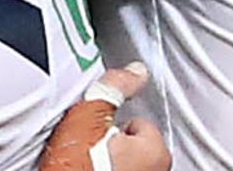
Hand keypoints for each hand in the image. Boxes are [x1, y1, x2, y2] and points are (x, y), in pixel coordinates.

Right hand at [39, 62, 169, 170]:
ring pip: (125, 165)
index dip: (113, 122)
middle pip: (134, 146)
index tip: (98, 127)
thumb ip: (116, 88)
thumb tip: (135, 71)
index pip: (139, 123)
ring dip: (108, 161)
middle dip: (114, 144)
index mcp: (155, 152)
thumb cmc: (77, 166)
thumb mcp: (91, 114)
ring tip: (85, 161)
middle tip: (89, 144)